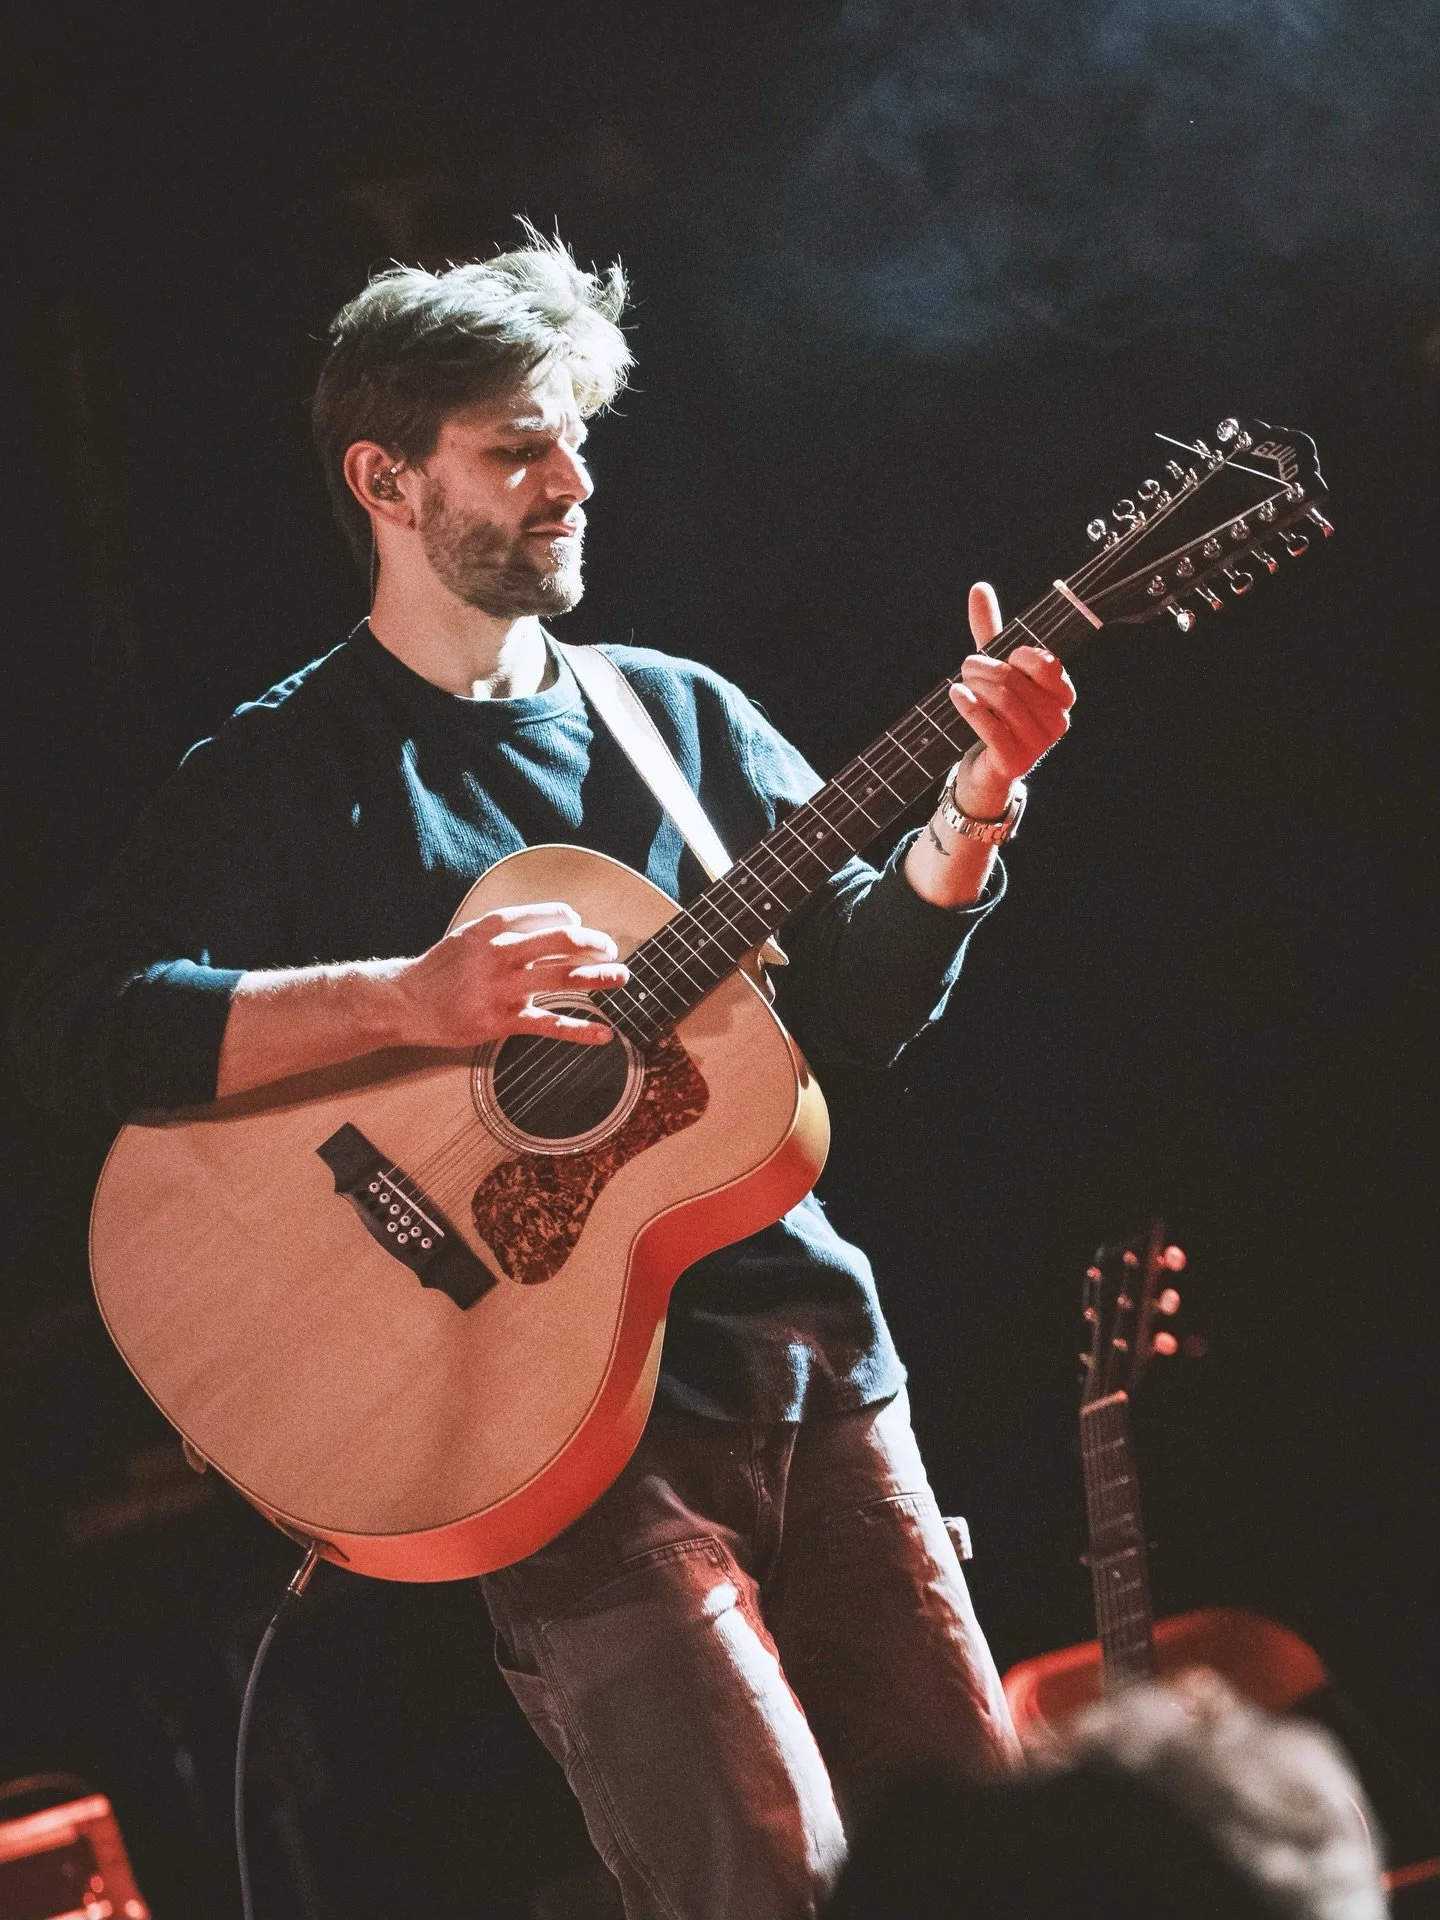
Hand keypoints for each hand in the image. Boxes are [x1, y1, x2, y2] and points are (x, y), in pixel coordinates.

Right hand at [387, 902, 628, 1048]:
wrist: (407, 1001)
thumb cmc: (443, 968)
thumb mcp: (471, 935)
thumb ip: (509, 928)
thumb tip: (560, 922)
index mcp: (494, 927)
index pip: (550, 915)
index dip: (574, 921)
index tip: (583, 930)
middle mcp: (502, 953)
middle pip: (564, 942)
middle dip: (596, 944)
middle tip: (611, 949)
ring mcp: (504, 988)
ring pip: (564, 978)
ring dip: (599, 976)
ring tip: (621, 976)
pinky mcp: (503, 1020)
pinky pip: (551, 1024)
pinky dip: (582, 1030)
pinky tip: (604, 1034)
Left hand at [948, 582, 1075, 816]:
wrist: (988, 766)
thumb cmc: (997, 712)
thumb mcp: (996, 669)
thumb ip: (992, 632)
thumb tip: (979, 587)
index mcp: (1063, 695)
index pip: (1047, 663)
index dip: (1019, 656)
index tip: (1004, 656)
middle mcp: (1057, 720)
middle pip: (1016, 680)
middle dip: (985, 668)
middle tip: (967, 666)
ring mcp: (1039, 744)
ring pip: (1003, 701)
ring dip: (975, 685)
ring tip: (961, 682)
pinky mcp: (1015, 761)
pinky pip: (991, 727)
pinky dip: (970, 707)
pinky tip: (957, 694)